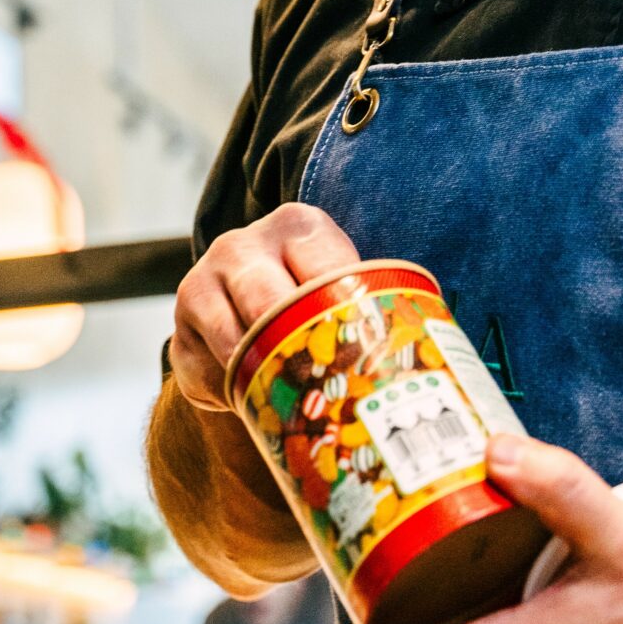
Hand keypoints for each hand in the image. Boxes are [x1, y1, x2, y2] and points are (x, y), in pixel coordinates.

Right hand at [170, 204, 360, 412]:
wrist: (248, 311)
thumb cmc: (318, 303)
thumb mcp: (346, 288)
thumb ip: (376, 303)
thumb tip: (443, 351)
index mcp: (298, 227)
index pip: (324, 268)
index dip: (345, 313)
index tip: (364, 350)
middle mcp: (242, 246)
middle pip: (268, 302)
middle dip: (297, 347)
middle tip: (327, 383)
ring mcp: (202, 284)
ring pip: (232, 341)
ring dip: (263, 376)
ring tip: (292, 395)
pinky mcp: (180, 330)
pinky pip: (205, 373)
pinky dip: (231, 394)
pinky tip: (251, 396)